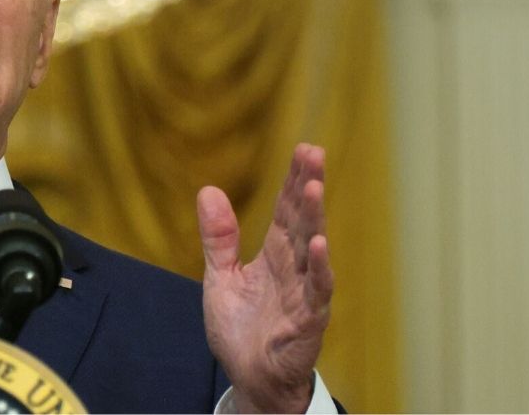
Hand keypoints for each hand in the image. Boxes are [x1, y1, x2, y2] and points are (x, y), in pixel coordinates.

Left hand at [197, 144, 331, 412]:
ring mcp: (303, 293)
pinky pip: (316, 293)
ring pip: (311, 251)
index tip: (303, 149)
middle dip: (307, 187)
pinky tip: (320, 246)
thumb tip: (208, 189)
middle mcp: (293, 268)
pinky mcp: (307, 321)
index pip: (286, 211)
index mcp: (274, 256)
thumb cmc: (242, 329)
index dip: (293, 181)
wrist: (250, 378)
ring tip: (313, 188)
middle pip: (302, 221)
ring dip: (314, 220)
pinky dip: (319, 270)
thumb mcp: (221, 276)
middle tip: (312, 152)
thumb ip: (218, 237)